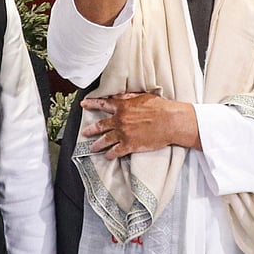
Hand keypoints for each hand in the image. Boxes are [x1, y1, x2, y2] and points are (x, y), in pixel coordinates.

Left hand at [80, 91, 199, 159]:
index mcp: (122, 106)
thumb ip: (126, 98)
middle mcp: (119, 120)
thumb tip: (116, 96)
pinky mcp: (130, 145)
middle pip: (100, 126)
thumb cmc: (159, 107)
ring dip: (97, 144)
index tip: (83, 104)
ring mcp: (123, 134)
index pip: (102, 104)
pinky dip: (110, 154)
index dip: (91, 104)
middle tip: (84, 133)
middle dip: (90, 130)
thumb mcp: (141, 97)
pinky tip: (107, 156)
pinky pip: (116, 151)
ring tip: (92, 148)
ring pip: (105, 140)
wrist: (170, 121)